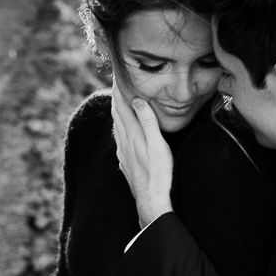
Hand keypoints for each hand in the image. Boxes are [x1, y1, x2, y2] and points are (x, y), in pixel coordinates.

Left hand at [111, 80, 173, 225]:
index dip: (119, 90)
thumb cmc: (158, 173)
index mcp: (131, 135)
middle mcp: (123, 143)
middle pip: (117, 115)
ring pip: (117, 129)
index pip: (122, 106)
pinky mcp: (125, 164)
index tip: (118, 75)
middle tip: (117, 83)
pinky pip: (119, 141)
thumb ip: (147, 121)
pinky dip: (120, 130)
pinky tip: (122, 133)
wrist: (151, 200)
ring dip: (117, 114)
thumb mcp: (157, 144)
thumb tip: (137, 99)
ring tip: (119, 103)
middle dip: (117, 98)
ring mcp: (123, 154)